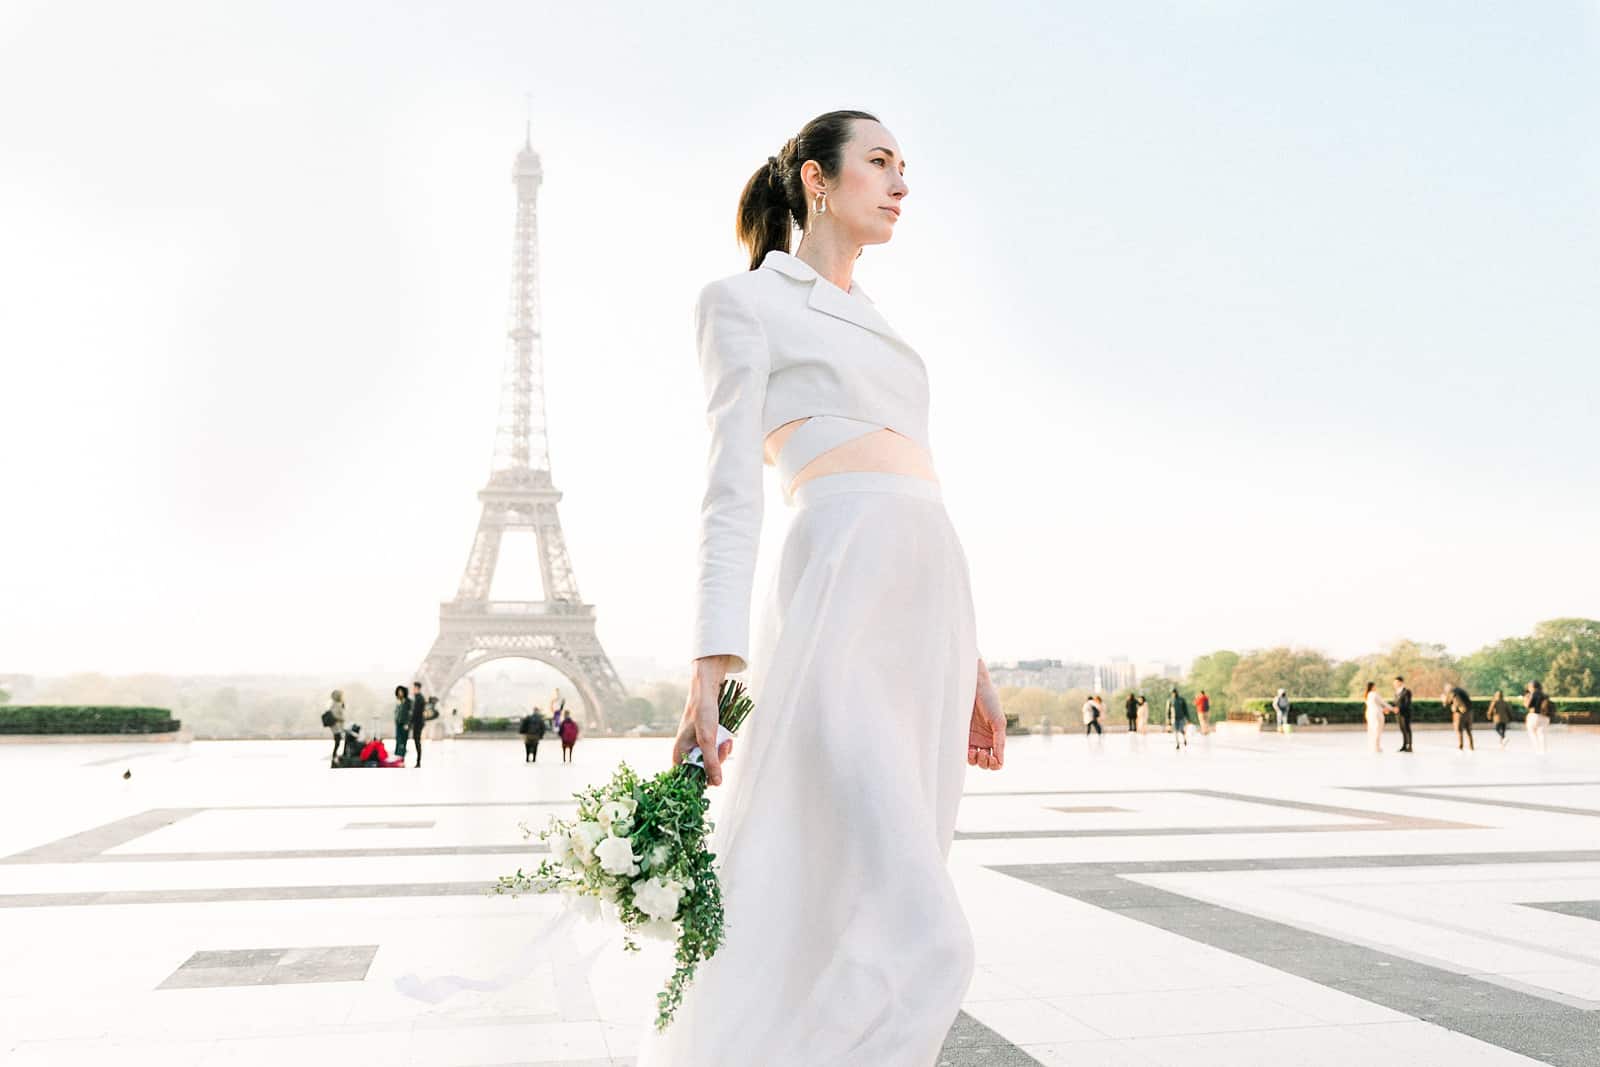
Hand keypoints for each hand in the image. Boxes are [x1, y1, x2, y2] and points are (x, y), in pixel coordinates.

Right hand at [674, 656, 735, 785]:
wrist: (707, 690)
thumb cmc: (702, 711)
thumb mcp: (708, 739)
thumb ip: (711, 762)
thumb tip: (716, 783)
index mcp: (679, 754)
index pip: (686, 779)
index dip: (701, 780)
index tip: (714, 775)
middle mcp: (686, 752)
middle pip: (702, 771)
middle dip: (716, 762)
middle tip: (723, 748)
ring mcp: (696, 747)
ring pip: (711, 761)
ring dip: (721, 754)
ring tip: (726, 741)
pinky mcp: (705, 741)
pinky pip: (715, 751)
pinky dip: (722, 747)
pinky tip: (727, 739)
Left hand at [968, 658, 1004, 770]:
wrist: (973, 686)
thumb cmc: (989, 701)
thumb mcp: (998, 722)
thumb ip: (999, 742)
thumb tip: (999, 762)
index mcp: (994, 739)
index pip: (996, 761)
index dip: (995, 764)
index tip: (993, 758)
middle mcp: (983, 741)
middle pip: (984, 763)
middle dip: (985, 763)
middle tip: (983, 753)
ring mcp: (971, 739)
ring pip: (973, 760)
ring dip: (975, 761)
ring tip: (975, 751)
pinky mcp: (960, 734)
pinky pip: (962, 751)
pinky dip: (966, 755)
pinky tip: (969, 750)